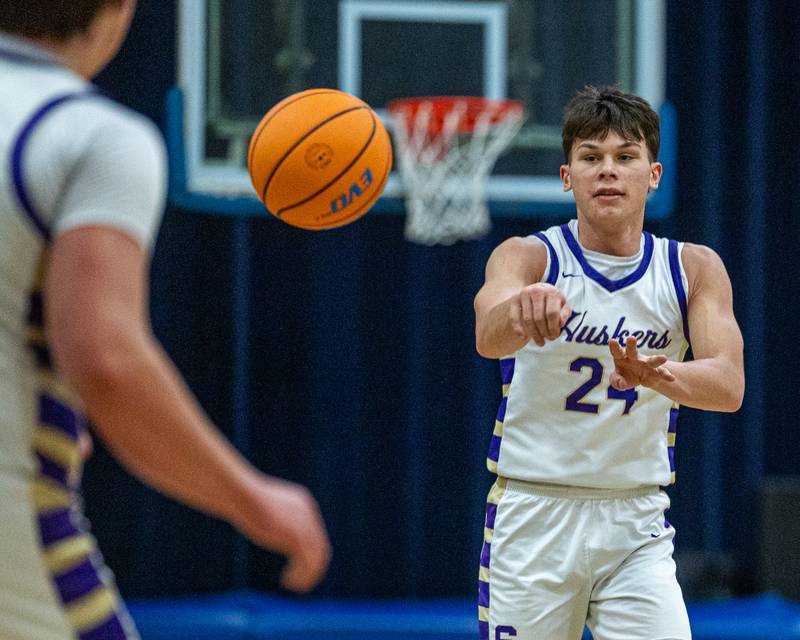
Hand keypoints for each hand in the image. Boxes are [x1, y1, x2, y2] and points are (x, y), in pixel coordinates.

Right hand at [233, 474, 330, 592]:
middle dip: (312, 565)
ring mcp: (305, 526)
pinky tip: (288, 582)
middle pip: (320, 546)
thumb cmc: (243, 499)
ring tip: (293, 585)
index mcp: (303, 504)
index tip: (294, 564)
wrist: (243, 496)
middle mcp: (309, 514)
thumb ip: (268, 514)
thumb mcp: (261, 506)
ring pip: (318, 557)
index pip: (314, 532)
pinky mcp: (297, 538)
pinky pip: (308, 563)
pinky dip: (302, 576)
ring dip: (309, 575)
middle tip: (297, 579)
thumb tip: (263, 521)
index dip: (307, 550)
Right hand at [512, 283, 571, 346]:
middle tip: (548, 339)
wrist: (537, 289)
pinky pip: (514, 317)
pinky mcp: (515, 299)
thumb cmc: (552, 300)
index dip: (553, 328)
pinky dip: (518, 328)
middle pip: (539, 318)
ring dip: (534, 334)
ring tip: (540, 342)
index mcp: (551, 292)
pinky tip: (523, 337)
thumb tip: (560, 323)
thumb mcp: (562, 303)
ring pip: (528, 319)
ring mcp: (524, 294)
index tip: (555, 336)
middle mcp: (537, 291)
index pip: (552, 313)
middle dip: (544, 332)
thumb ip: (564, 313)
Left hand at [609, 336, 675, 389]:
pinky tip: (671, 378)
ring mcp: (646, 364)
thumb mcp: (618, 380)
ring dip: (657, 359)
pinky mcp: (656, 372)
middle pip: (632, 350)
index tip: (612, 341)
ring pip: (652, 361)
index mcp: (622, 357)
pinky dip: (666, 375)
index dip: (614, 347)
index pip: (617, 352)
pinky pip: (662, 373)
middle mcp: (635, 358)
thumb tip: (622, 384)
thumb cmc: (625, 376)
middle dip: (631, 344)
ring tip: (664, 358)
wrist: (640, 380)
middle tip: (631, 338)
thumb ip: (617, 382)